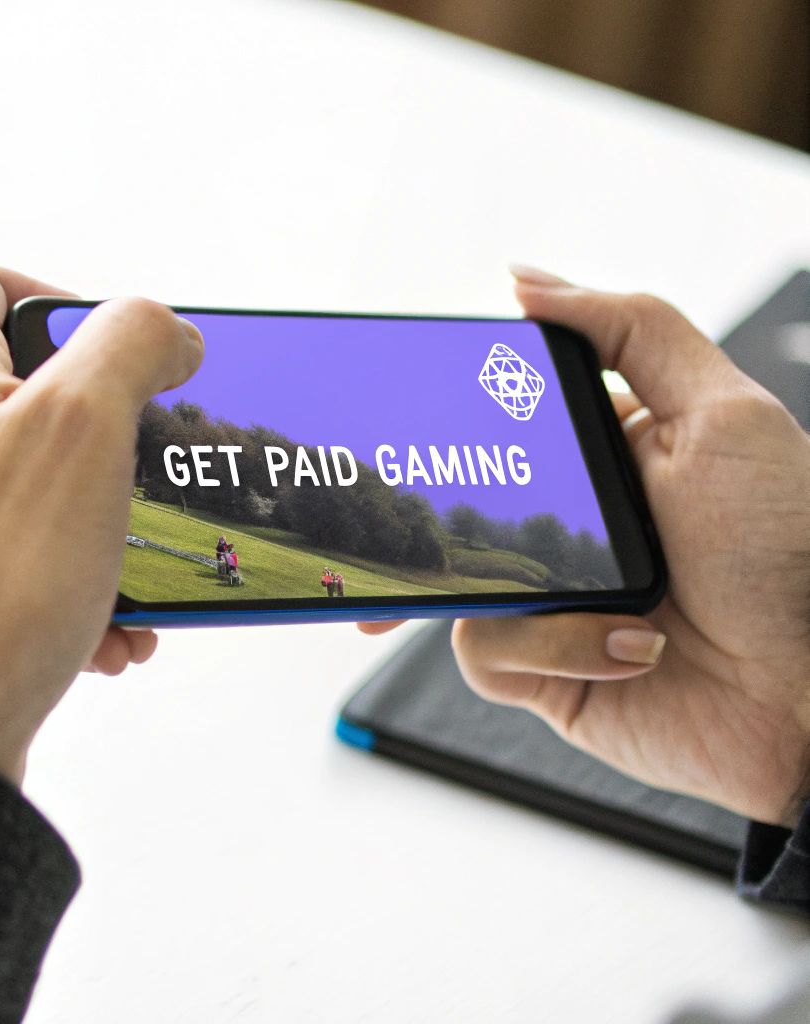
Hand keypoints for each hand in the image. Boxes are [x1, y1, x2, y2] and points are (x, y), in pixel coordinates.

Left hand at [0, 265, 202, 781]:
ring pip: (31, 490)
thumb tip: (160, 330)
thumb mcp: (87, 420)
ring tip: (134, 570)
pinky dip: (75, 585)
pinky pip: (19, 561)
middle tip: (148, 465)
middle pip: (20, 392)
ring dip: (103, 524)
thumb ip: (132, 342)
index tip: (119, 345)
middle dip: (106, 435)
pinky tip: (110, 631)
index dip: (59, 295)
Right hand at [362, 268, 809, 824]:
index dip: (459, 406)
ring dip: (535, 596)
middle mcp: (576, 522)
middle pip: (460, 494)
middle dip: (447, 505)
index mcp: (611, 451)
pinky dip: (552, 650)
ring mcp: (552, 596)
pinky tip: (624, 650)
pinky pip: (483, 651)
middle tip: (446, 505)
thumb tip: (527, 281)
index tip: (421, 398)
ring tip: (618, 603)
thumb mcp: (726, 414)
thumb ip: (631, 330)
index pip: (506, 413)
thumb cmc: (792, 557)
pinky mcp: (540, 670)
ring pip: (461, 575)